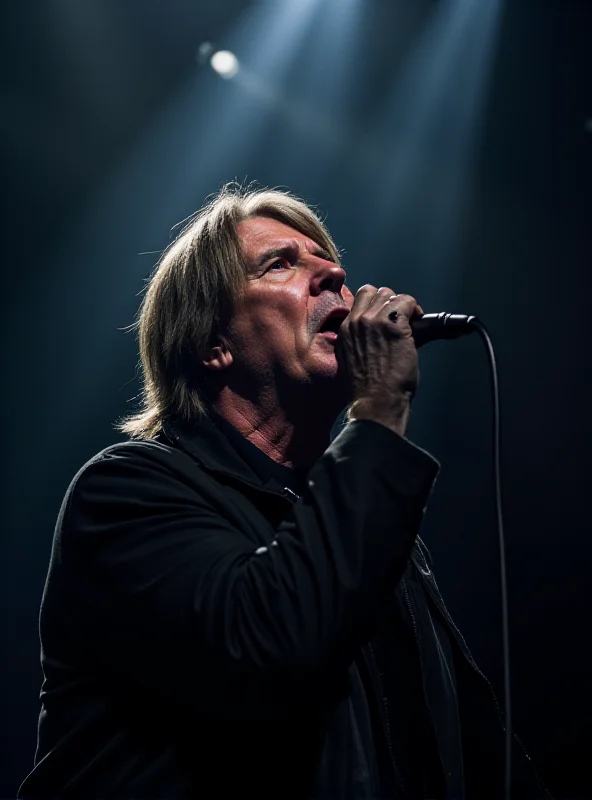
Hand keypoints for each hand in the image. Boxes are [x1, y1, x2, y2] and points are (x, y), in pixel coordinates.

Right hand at [335, 285, 423, 431]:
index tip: (385, 317)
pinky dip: (415, 309)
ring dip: (402, 306)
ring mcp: (374, 322)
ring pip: (390, 295)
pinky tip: (418, 322)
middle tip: (400, 320)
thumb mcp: (351, 362)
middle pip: (374, 292)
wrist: (375, 403)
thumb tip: (378, 336)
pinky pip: (407, 302)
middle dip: (389, 303)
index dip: (375, 305)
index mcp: (344, 331)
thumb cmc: (366, 392)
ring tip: (410, 323)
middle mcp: (356, 322)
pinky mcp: (394, 326)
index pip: (359, 299)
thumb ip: (359, 343)